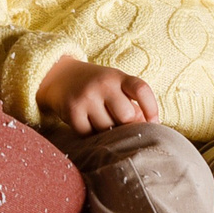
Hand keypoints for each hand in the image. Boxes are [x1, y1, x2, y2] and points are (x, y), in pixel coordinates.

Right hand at [39, 55, 159, 131]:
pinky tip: (88, 125)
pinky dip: (90, 136)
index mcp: (118, 76)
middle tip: (119, 125)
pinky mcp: (71, 111)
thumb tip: (145, 129)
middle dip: (126, 125)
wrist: (59, 76)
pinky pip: (89, 135)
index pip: (141, 90)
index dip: (152, 109)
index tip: (154, 123)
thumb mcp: (115, 86)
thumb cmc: (96, 87)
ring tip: (102, 123)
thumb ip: (131, 104)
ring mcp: (86, 97)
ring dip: (107, 132)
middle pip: (127, 116)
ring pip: (107, 129)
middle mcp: (102, 84)